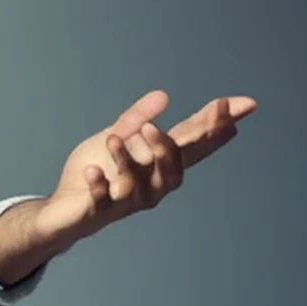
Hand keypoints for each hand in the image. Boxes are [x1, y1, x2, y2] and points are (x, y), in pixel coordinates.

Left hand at [34, 90, 257, 244]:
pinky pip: (102, 201)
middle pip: (173, 169)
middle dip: (169, 148)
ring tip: (112, 137)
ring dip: (125, 159)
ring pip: (137, 183)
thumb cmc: (96, 173)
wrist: (63, 209)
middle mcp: (151, 185)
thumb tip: (164, 95)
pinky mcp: (98, 210)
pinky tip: (91, 171)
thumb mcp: (117, 137)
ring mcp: (126, 200)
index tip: (243, 104)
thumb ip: (137, 118)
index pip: (193, 143)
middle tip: (151, 126)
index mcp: (158, 163)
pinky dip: (98, 186)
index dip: (217, 126)